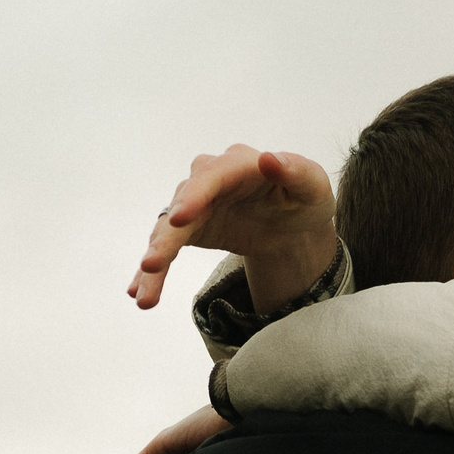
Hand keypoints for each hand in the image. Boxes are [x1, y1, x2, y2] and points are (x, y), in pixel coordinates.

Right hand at [128, 145, 338, 314]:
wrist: (292, 223)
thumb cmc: (304, 198)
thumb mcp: (314, 186)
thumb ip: (296, 171)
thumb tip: (268, 159)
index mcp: (239, 163)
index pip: (211, 178)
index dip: (195, 197)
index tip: (180, 218)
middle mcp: (209, 179)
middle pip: (181, 204)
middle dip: (166, 235)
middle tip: (151, 263)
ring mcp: (195, 203)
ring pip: (168, 230)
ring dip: (155, 260)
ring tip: (144, 294)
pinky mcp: (189, 227)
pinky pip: (166, 247)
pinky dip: (154, 271)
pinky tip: (139, 293)